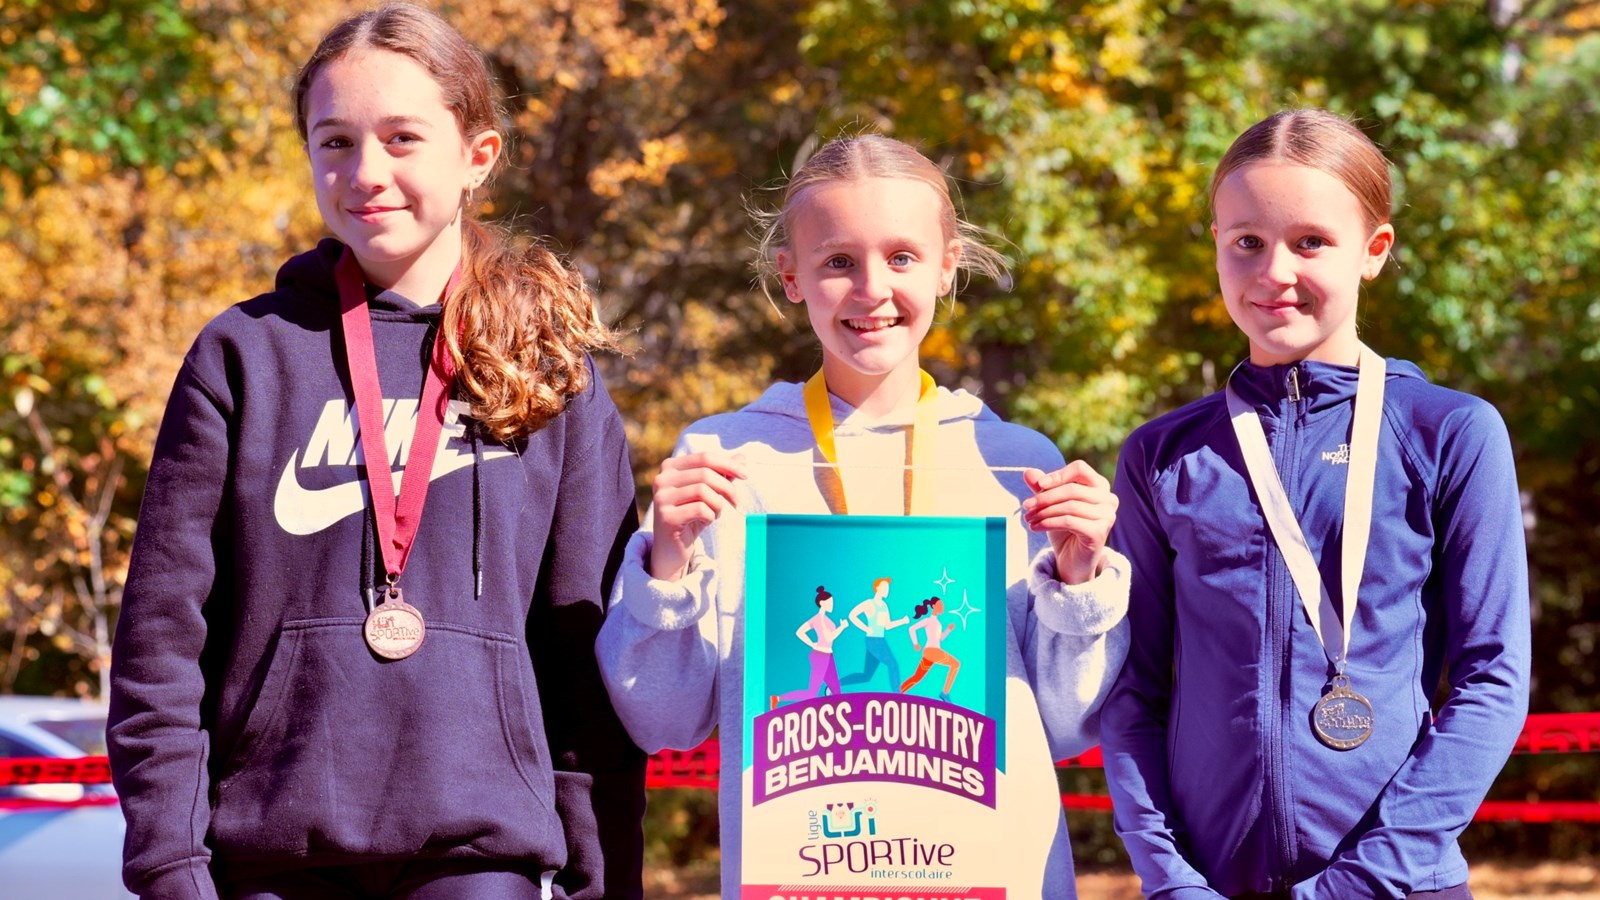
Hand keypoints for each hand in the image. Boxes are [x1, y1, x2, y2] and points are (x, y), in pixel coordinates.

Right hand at [650, 450, 746, 581]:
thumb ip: (722, 475)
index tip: (745, 475)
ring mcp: (661, 498)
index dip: (728, 465)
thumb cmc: (692, 517)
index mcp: (670, 467)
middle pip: (705, 473)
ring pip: (703, 491)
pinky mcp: (666, 517)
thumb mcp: (708, 493)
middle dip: (727, 488)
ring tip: (716, 513)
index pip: (704, 458)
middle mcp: (662, 479)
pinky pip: (700, 510)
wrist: (673, 549)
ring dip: (718, 504)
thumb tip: (742, 458)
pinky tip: (706, 522)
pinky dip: (711, 516)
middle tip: (736, 502)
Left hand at [1021, 460, 1116, 584]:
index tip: (1038, 485)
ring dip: (1044, 511)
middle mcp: (1108, 499)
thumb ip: (1042, 487)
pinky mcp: (1099, 533)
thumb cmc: (1064, 529)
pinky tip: (1036, 527)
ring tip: (1029, 518)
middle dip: (1045, 497)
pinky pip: (1069, 521)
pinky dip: (1049, 522)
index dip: (1058, 475)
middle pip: (1072, 489)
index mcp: (1099, 486)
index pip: (1080, 469)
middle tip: (1026, 506)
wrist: (1072, 561)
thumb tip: (1028, 472)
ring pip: (1070, 506)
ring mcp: (1107, 516)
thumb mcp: (1051, 505)